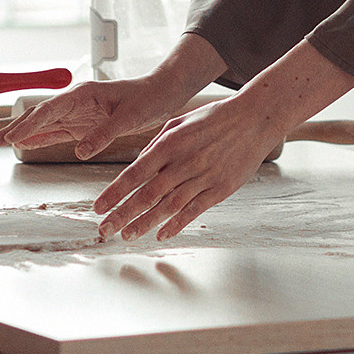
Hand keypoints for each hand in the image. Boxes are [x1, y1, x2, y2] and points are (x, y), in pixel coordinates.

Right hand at [0, 76, 184, 157]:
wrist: (162, 93)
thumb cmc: (147, 98)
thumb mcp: (128, 118)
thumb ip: (103, 134)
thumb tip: (81, 152)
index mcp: (81, 94)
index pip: (47, 111)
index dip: (26, 126)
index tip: (10, 138)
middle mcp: (74, 103)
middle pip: (36, 117)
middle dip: (11, 130)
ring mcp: (77, 114)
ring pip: (41, 126)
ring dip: (19, 135)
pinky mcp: (83, 125)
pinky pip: (56, 133)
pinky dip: (38, 139)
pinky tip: (24, 145)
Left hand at [94, 94, 289, 240]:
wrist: (255, 119)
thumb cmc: (215, 118)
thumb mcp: (179, 121)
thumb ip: (157, 143)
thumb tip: (137, 163)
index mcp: (170, 144)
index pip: (134, 173)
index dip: (115, 193)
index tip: (99, 207)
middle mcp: (183, 163)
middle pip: (147, 195)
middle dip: (123, 214)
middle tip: (105, 229)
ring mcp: (203, 178)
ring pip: (168, 207)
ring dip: (145, 223)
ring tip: (127, 235)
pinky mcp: (221, 189)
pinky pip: (194, 211)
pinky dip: (176, 224)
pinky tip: (161, 234)